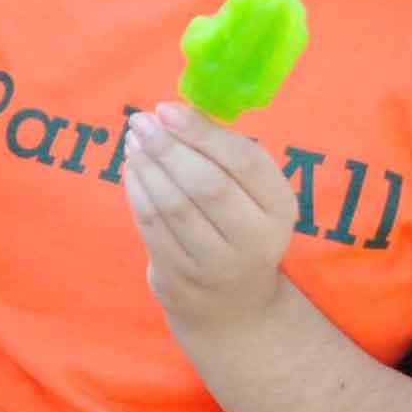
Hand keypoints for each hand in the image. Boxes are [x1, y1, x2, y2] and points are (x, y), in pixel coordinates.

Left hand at [124, 102, 295, 339]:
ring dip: (147, 167)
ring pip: (173, 207)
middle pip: (206, 186)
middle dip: (167, 148)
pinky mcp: (179, 277)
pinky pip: (151, 227)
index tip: (167, 108)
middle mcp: (254, 240)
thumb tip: (176, 111)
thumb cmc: (239, 224)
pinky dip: (136, 191)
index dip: (202, 133)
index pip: (245, 163)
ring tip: (133, 139)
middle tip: (140, 120)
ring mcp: (215, 265)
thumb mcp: (250, 191)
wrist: (232, 303)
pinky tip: (131, 166)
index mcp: (280, 208)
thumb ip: (222, 152)